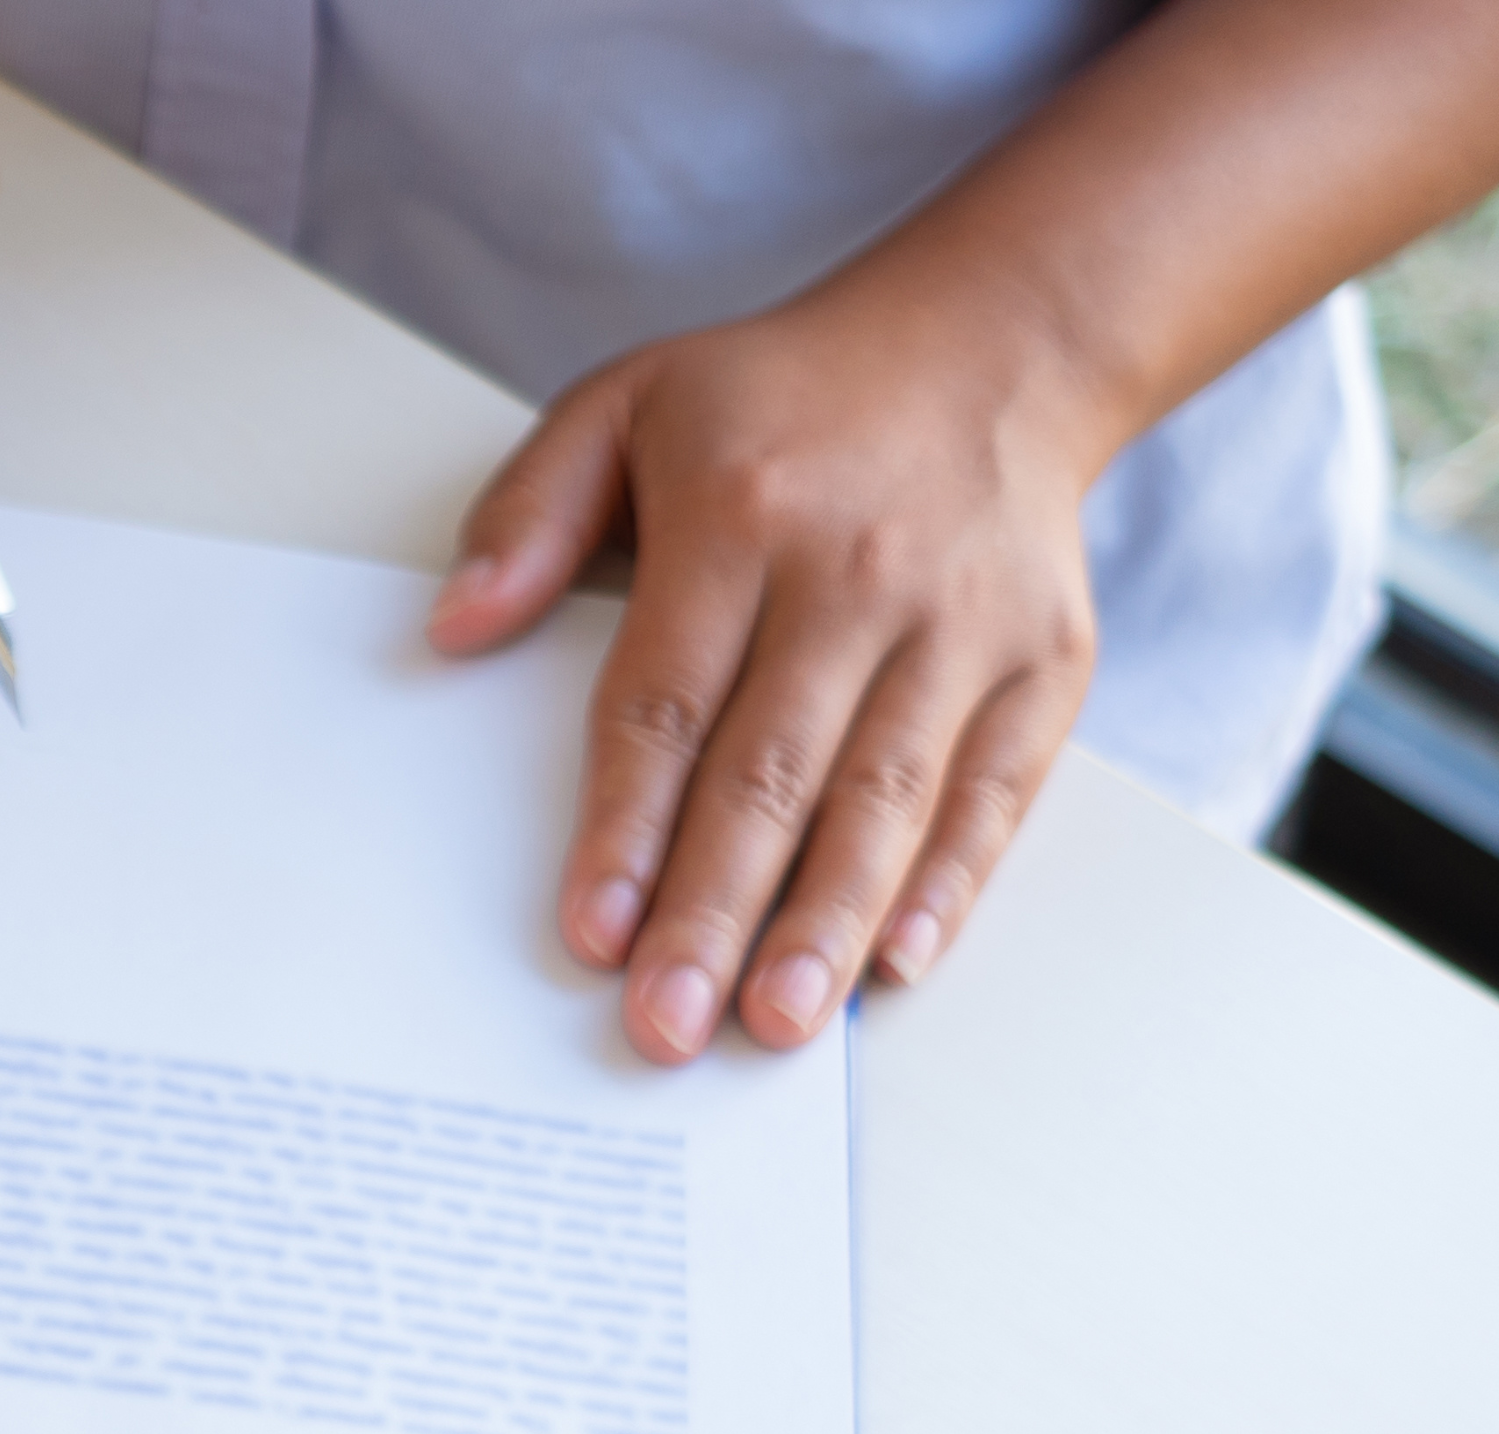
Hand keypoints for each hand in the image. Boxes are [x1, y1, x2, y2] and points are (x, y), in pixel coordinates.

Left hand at [433, 281, 1124, 1062]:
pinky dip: (950, 881)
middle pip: (773, 770)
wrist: (992, 343)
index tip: (592, 931)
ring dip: (828, 922)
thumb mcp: (627, 402)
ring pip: (885, 797)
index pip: (667, 699)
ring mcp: (962, 623)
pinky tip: (897, 960)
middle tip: (668, 1025)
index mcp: (742, 514)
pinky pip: (995, 789)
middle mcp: (859, 573)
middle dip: (717, 909)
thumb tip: (453, 623)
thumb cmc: (783, 398)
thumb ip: (532, 511)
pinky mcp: (1045, 659)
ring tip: (775, 1024)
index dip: (626, 826)